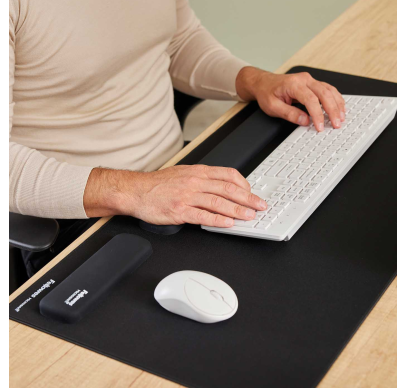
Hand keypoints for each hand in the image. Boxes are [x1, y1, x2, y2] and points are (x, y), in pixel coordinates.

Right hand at [83, 165, 267, 226]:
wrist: (136, 190)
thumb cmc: (159, 184)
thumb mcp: (184, 173)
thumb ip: (204, 179)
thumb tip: (223, 187)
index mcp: (198, 172)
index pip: (228, 175)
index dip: (245, 185)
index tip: (253, 193)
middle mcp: (195, 182)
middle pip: (228, 189)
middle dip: (248, 198)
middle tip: (260, 206)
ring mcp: (187, 196)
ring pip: (218, 202)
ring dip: (237, 210)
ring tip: (249, 216)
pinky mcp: (179, 210)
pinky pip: (202, 215)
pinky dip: (217, 220)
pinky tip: (228, 223)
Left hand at [236, 66, 345, 131]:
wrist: (263, 83)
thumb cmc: (266, 93)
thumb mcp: (272, 107)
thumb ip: (289, 114)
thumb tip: (305, 121)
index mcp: (293, 84)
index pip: (311, 100)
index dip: (318, 115)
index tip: (320, 127)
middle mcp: (304, 79)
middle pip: (324, 93)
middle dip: (333, 110)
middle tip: (337, 124)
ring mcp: (309, 80)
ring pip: (329, 90)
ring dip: (337, 104)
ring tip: (341, 118)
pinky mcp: (312, 83)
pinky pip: (328, 89)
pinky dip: (335, 99)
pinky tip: (339, 107)